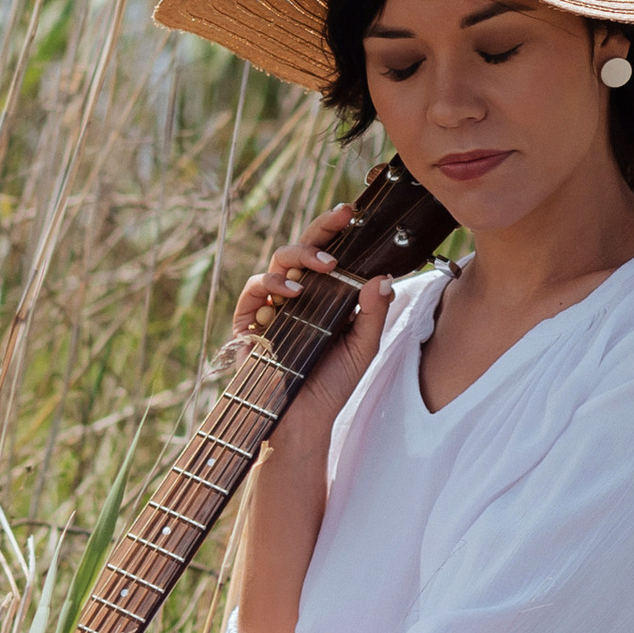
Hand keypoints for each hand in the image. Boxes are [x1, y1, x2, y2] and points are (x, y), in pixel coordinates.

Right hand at [234, 202, 390, 450]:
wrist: (304, 419)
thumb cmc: (334, 384)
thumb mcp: (363, 347)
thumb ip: (374, 312)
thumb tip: (383, 275)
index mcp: (325, 296)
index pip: (330, 254)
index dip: (338, 231)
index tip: (353, 213)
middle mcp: (298, 295)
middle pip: (303, 248)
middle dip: (321, 228)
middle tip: (341, 218)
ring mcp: (272, 306)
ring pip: (278, 261)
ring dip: (300, 254)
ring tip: (324, 265)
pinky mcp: (249, 321)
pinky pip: (254, 290)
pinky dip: (271, 284)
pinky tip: (293, 293)